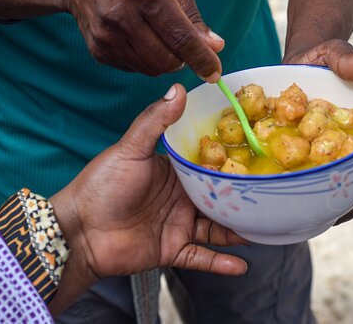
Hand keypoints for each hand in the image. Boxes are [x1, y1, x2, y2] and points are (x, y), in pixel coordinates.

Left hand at [49, 84, 246, 312]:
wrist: (79, 230)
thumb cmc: (102, 185)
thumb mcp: (130, 148)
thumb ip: (155, 121)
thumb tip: (179, 88)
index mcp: (174, 170)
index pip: (209, 164)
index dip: (232, 160)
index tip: (258, 152)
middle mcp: (181, 196)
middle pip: (220, 197)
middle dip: (244, 197)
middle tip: (273, 193)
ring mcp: (178, 224)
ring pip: (217, 227)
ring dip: (239, 229)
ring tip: (266, 227)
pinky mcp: (172, 250)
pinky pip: (201, 257)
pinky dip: (220, 263)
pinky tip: (242, 264)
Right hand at [58, 0, 223, 80]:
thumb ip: (192, 11)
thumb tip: (214, 46)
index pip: (179, 35)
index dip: (201, 58)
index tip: (214, 72)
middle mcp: (121, 14)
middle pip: (166, 60)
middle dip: (183, 59)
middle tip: (184, 45)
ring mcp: (106, 35)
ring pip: (151, 69)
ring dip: (166, 61)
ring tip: (160, 36)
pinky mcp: (97, 49)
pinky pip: (134, 68)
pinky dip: (146, 60)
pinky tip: (141, 37)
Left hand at [284, 39, 352, 220]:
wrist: (294, 66)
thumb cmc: (320, 59)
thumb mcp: (332, 53)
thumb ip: (349, 59)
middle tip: (338, 211)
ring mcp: (334, 154)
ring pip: (343, 187)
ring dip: (333, 202)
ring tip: (312, 211)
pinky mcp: (310, 160)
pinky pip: (314, 182)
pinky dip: (308, 193)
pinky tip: (291, 199)